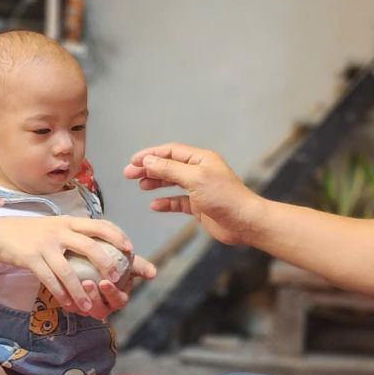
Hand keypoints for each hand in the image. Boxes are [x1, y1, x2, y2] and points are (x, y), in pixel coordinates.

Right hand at [0, 216, 153, 314]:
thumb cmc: (31, 233)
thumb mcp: (54, 225)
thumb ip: (74, 233)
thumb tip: (100, 244)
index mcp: (68, 221)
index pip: (99, 224)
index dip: (117, 235)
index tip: (130, 248)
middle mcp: (59, 230)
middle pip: (89, 245)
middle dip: (105, 263)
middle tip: (116, 278)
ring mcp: (45, 245)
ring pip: (69, 270)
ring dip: (81, 291)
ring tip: (91, 306)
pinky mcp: (31, 258)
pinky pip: (50, 280)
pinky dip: (61, 294)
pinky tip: (68, 305)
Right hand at [125, 143, 264, 245]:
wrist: (244, 222)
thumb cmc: (224, 197)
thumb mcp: (195, 179)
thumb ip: (170, 169)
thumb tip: (148, 161)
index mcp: (201, 159)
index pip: (170, 152)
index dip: (151, 155)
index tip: (133, 161)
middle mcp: (199, 171)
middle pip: (169, 166)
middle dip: (149, 169)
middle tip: (128, 174)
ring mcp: (199, 189)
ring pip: (172, 182)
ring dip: (155, 183)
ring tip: (141, 186)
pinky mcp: (199, 206)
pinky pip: (178, 202)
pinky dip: (166, 202)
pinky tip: (155, 205)